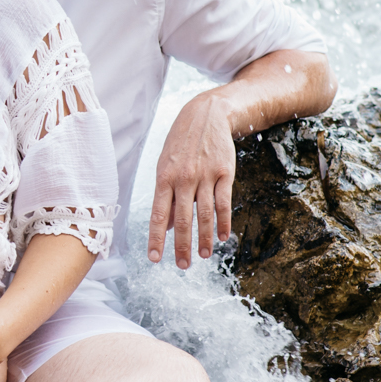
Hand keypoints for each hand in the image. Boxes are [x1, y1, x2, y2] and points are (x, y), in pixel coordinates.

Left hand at [149, 90, 235, 267]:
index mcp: (163, 178)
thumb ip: (164, 195)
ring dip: (204, 239)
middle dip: (181, 246)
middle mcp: (183, 179)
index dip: (156, 238)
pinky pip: (223, 202)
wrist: (206, 115)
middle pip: (182, 219)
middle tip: (182, 266)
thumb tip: (164, 225)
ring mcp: (205, 176)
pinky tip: (222, 237)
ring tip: (203, 256)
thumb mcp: (165, 165)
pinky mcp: (225, 173)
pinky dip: (223, 222)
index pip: (157, 214)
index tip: (155, 259)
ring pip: (204, 214)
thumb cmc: (180, 144)